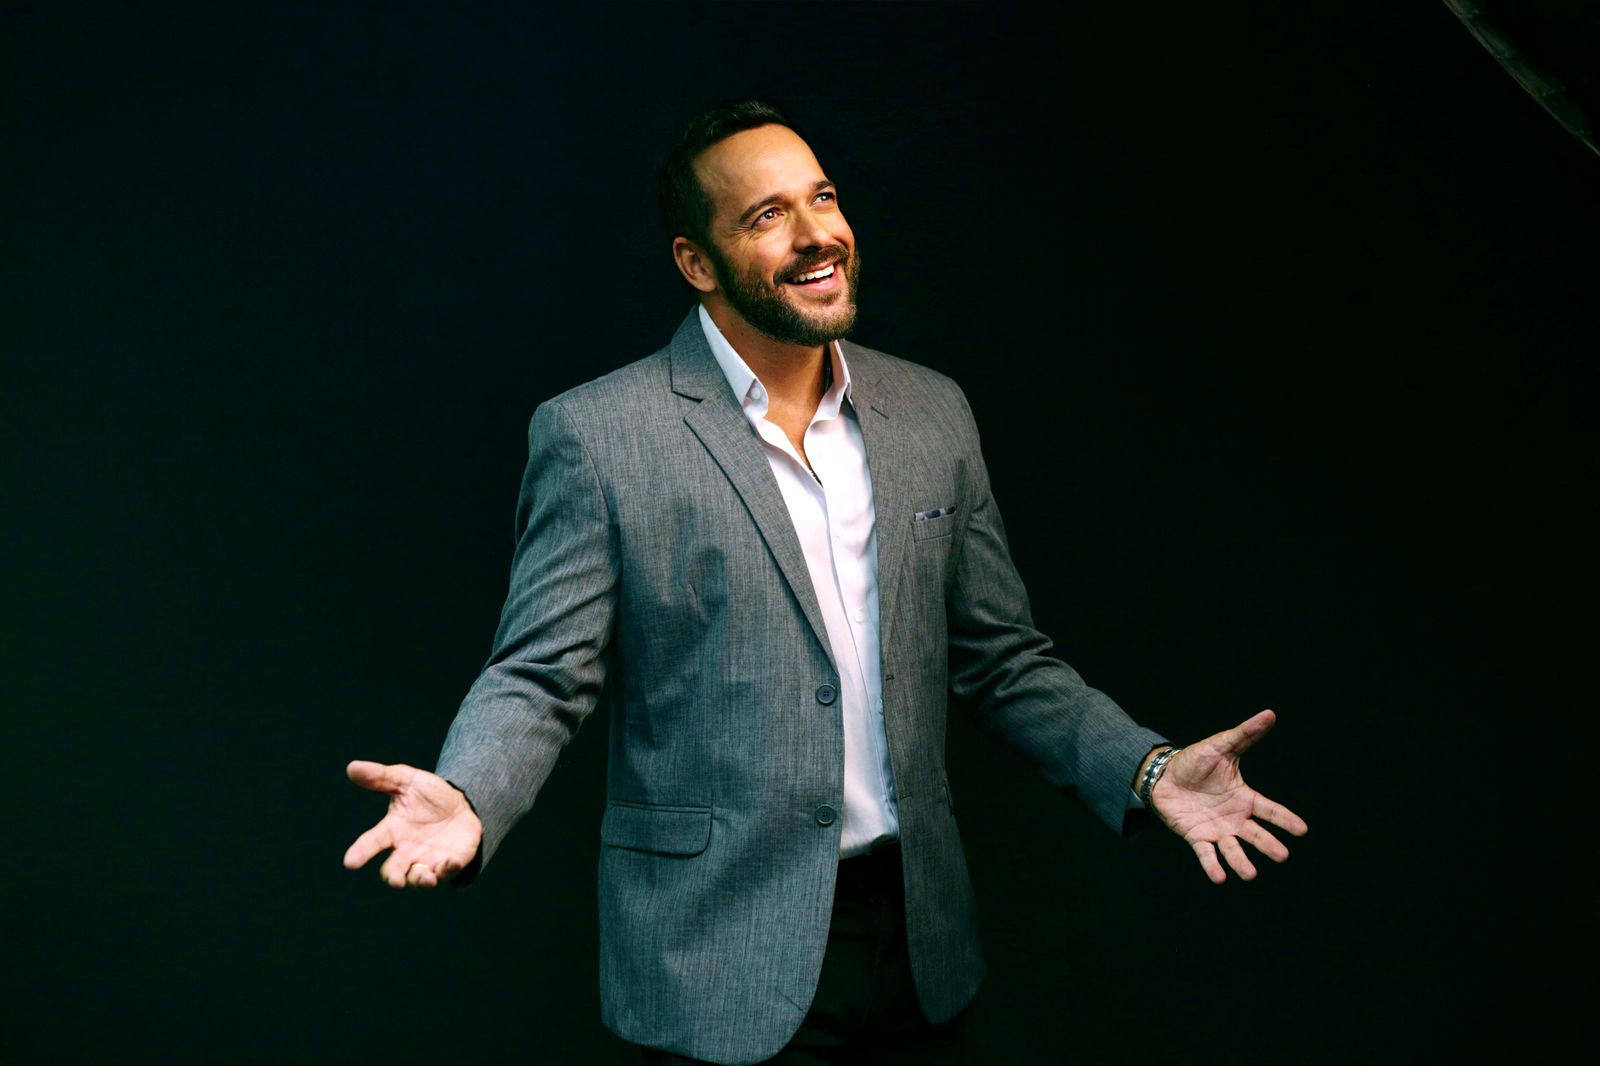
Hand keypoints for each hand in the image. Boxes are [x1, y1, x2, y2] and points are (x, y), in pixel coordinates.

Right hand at [343, 761, 482, 888]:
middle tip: (396, 881)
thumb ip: (382, 777)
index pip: (371, 843)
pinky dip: (448, 870)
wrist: (461, 803)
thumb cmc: (427, 796)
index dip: (360, 853)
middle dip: (394, 877)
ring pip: (419, 880)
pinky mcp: (451, 862)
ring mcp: (428, 860)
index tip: (350, 862)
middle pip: (393, 871)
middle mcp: (407, 851)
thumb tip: (352, 767)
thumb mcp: (407, 781)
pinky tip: (450, 862)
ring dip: (420, 881)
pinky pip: (448, 873)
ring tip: (426, 878)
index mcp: (392, 831)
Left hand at [1149, 709, 1307, 883]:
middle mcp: (1234, 818)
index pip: (1269, 810)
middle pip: (1255, 835)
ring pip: (1232, 850)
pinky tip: (1219, 878)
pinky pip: (1206, 854)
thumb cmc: (1195, 761)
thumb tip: (1270, 714)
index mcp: (1244, 798)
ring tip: (1250, 874)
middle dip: (1268, 845)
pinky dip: (1212, 866)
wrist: (1163, 775)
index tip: (1302, 830)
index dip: (1285, 820)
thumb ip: (1245, 734)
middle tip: (1282, 855)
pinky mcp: (1196, 837)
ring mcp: (1216, 830)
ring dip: (1241, 862)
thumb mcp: (1221, 746)